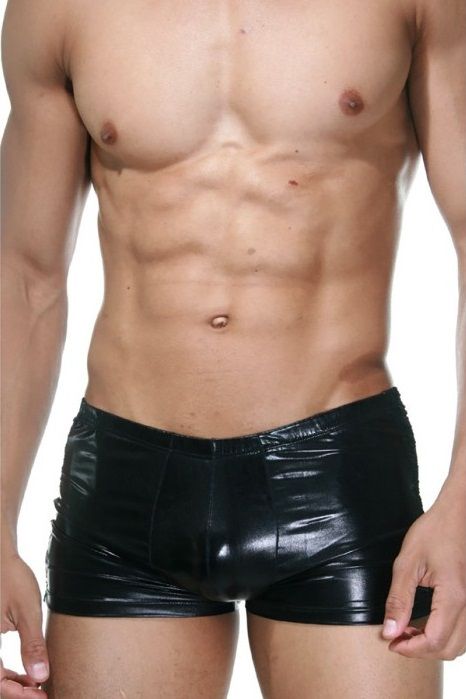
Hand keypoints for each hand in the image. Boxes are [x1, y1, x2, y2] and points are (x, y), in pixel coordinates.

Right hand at [1, 551, 48, 696]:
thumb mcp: (27, 612)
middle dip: (15, 691)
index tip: (41, 695)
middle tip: (41, 693)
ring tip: (36, 684)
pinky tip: (25, 671)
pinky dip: (5, 672)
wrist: (0, 557)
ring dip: (10, 683)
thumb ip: (32, 645)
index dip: (18, 693)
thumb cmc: (12, 579)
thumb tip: (41, 676)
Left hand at [381, 493, 465, 659]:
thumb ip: (399, 600)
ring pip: (459, 644)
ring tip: (408, 629)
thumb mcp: (407, 563)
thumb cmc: (433, 531)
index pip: (434, 641)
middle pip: (449, 649)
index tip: (390, 642)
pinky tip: (425, 621)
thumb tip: (389, 632)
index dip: (410, 649)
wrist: (458, 514)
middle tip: (396, 636)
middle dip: (420, 650)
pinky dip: (445, 634)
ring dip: (433, 644)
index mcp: (454, 596)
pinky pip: (464, 630)